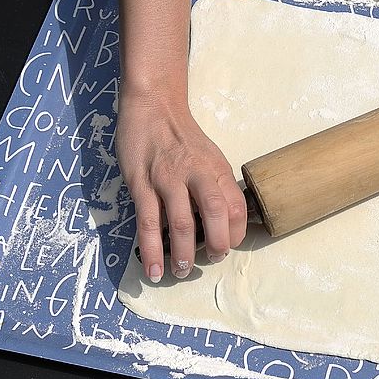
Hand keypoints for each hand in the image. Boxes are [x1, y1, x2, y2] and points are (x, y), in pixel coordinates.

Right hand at [116, 88, 246, 281]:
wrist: (153, 106)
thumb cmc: (183, 137)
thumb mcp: (210, 157)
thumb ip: (217, 186)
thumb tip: (222, 223)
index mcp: (217, 170)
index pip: (236, 207)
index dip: (236, 234)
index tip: (226, 246)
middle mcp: (196, 174)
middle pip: (215, 215)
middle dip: (215, 247)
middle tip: (209, 262)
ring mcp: (168, 179)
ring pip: (181, 224)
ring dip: (182, 255)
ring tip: (181, 272)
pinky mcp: (141, 184)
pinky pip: (148, 223)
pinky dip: (151, 250)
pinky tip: (152, 269)